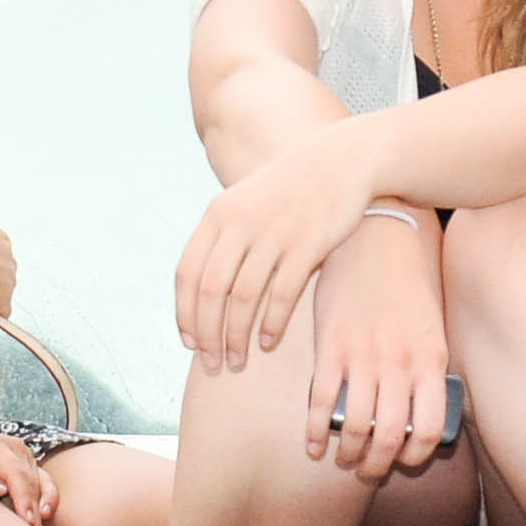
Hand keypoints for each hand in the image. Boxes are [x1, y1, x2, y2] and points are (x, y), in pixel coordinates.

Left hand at [0, 423, 57, 523]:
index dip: (23, 496)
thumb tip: (0, 488)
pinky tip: (46, 515)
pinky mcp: (31, 466)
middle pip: (30, 481)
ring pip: (41, 483)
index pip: (15, 472)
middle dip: (33, 510)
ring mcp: (27, 457)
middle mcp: (17, 449)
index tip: (26, 519)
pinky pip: (46, 482)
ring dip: (42, 508)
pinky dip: (49, 498)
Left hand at [173, 123, 378, 368]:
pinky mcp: (307, 244)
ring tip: (238, 361)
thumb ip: (221, 239)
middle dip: (208, 335)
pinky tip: (269, 342)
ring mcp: (273, 233)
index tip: (189, 343)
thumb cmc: (290, 190)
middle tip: (213, 364)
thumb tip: (199, 290)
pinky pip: (281, 294)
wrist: (341, 161)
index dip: (184, 313)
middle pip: (211, 291)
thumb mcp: (245, 202)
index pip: (187, 274)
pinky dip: (271, 324)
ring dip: (237, 337)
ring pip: (243, 298)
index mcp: (218, 214)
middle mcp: (240, 223)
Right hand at [300, 216, 452, 480]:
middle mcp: (399, 362)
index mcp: (430, 358)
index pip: (429, 428)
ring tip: (344, 458)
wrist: (376, 238)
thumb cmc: (406, 283)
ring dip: (348, 453)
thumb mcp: (431, 326)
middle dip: (376, 465)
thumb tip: (420, 413)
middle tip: (367, 470)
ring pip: (354, 426)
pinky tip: (314, 444)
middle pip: (389, 436)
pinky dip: (316, 432)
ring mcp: (363, 356)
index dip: (415, 455)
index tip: (403, 461)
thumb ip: (427, 368)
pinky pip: (321, 403)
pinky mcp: (330, 347)